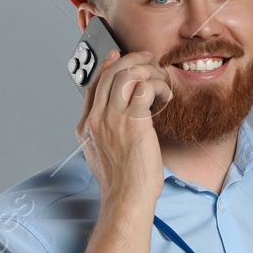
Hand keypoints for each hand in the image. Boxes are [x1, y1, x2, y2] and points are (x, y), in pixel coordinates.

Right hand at [76, 49, 170, 204]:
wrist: (127, 197)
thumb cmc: (123, 182)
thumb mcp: (105, 155)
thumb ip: (107, 134)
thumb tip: (119, 119)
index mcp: (86, 128)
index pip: (94, 86)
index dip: (107, 66)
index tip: (118, 56)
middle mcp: (96, 120)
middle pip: (109, 74)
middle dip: (131, 60)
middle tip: (148, 58)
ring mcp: (112, 119)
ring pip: (127, 75)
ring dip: (148, 71)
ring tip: (161, 79)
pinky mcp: (132, 121)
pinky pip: (144, 87)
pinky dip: (158, 85)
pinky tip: (165, 94)